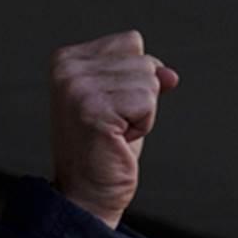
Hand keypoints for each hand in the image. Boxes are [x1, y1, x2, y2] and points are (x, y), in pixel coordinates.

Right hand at [49, 30, 178, 228]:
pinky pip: (148, 103)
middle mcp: (68, 68)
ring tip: (115, 134)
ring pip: (148, 81)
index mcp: (67, 59)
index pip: (131, 42)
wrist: (88, 195)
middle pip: (143, 59)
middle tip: (114, 125)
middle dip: (140, 97)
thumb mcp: (126, 104)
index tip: (110, 109)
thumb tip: (170, 75)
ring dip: (142, 114)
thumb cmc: (105, 151)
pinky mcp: (94, 109)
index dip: (134, 80)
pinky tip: (118, 141)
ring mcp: (78, 87)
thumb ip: (144, 78)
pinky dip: (143, 126)